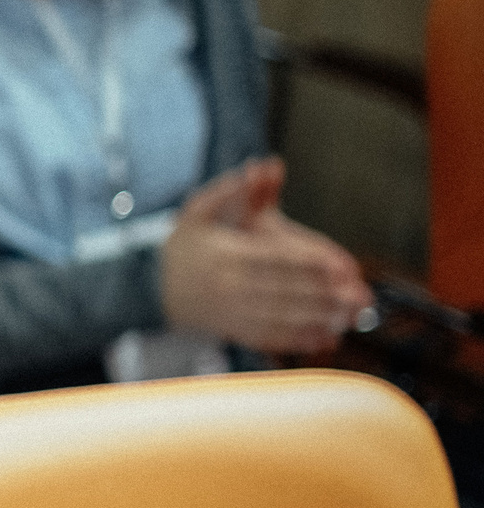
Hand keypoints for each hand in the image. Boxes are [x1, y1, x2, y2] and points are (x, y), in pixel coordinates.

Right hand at [159, 157, 371, 354]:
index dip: (311, 265)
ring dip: (319, 320)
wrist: (148, 288)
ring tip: (350, 319)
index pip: (276, 260)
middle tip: (359, 298)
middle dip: (325, 296)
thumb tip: (258, 167)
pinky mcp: (231, 329)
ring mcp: (230, 311)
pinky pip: (269, 337)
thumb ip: (228, 190)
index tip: (342, 268)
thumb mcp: (195, 211)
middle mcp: (228, 285)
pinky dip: (298, 340)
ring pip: (282, 318)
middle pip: (285, 292)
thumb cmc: (180, 247)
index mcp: (225, 254)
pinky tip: (323, 339)